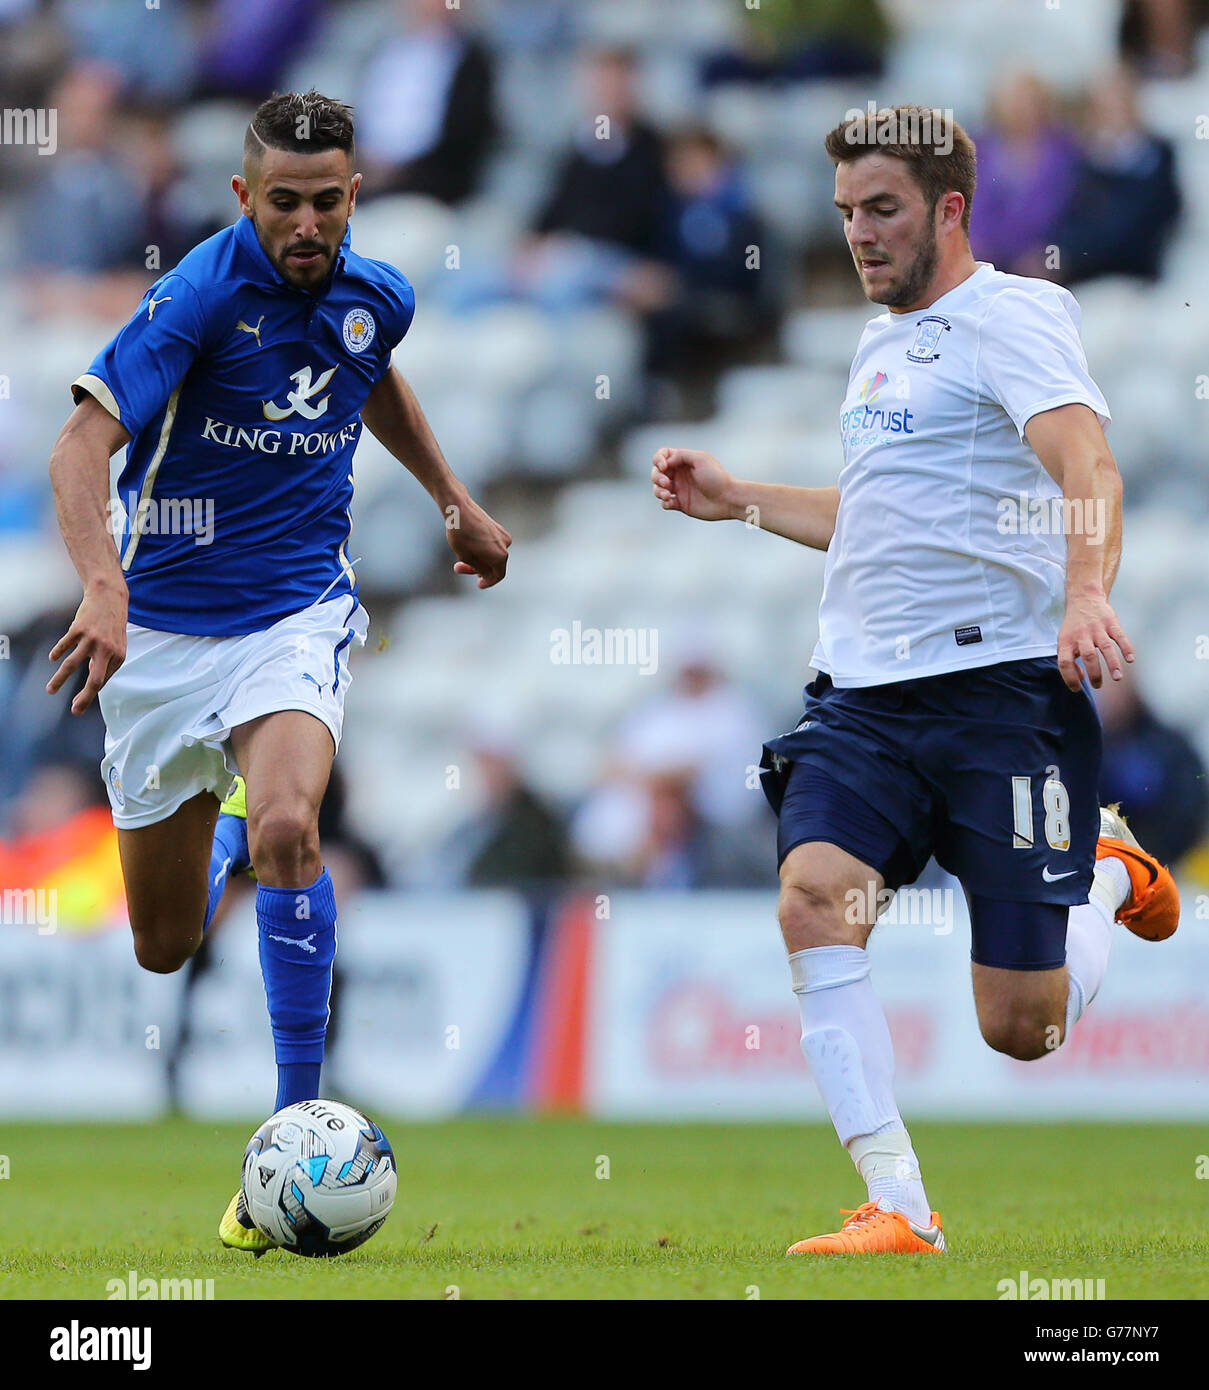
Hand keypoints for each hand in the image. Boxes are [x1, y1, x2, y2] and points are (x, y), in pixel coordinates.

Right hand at [47, 582, 126, 713]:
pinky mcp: (78, 629)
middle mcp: (106, 650)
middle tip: (74, 710)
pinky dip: (57, 653)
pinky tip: (52, 658)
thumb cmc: (113, 624)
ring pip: (72, 665)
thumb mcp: (117, 645)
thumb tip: (94, 682)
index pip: (103, 681)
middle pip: (94, 680)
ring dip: (59, 680)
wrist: (109, 598)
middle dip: (84, 698)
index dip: (90, 694)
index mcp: (118, 656)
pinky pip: (65, 645)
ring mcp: (92, 639)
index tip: (79, 705)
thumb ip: (107, 662)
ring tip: (50, 690)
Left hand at [446, 496, 511, 588]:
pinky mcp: (498, 528)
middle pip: (494, 565)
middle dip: (477, 569)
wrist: (459, 508)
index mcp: (500, 556)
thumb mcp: (466, 557)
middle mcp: (506, 545)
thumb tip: (486, 574)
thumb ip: (478, 569)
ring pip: (493, 555)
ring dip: (479, 559)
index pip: (498, 576)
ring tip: (460, 556)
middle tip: (459, 567)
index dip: (488, 582)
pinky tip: (468, 545)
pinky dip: (482, 549)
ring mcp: (503, 535)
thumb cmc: (460, 533)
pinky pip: (492, 545)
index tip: (478, 584)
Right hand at [651, 447, 737, 521]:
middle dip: (656, 477)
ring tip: (667, 494)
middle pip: (656, 472)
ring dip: (658, 490)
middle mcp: (679, 474)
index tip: (664, 466)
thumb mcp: (700, 458)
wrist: (728, 499)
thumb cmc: (717, 477)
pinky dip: (664, 502)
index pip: (662, 456)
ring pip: (657, 488)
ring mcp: (680, 489)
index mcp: (683, 462)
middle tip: (667, 483)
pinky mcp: (681, 504)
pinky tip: (671, 502)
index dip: (658, 459)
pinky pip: (665, 503)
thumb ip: (681, 455)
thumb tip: (666, 462)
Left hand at [1057, 589, 1133, 689]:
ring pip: (1106, 648)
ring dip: (1112, 664)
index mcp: (1066, 641)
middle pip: (1088, 657)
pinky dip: (1126, 648)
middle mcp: (1081, 635)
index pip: (1064, 663)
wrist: (1083, 598)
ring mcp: (1097, 629)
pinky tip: (1131, 659)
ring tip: (1117, 678)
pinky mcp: (1111, 623)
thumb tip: (1081, 678)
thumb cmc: (1074, 627)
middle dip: (1094, 674)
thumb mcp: (1064, 641)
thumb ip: (1069, 659)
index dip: (1070, 677)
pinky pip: (1120, 636)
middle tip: (1098, 685)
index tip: (1077, 688)